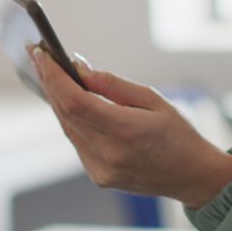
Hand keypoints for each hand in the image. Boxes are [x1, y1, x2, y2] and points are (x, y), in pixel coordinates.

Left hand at [30, 48, 231, 209]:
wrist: (193, 176)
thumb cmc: (179, 134)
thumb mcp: (154, 99)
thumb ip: (113, 85)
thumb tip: (80, 69)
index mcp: (125, 131)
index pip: (74, 101)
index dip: (53, 76)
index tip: (41, 53)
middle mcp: (108, 154)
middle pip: (65, 113)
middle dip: (50, 82)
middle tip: (39, 56)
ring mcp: (101, 169)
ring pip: (67, 127)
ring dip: (57, 99)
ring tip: (50, 73)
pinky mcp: (98, 176)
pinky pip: (76, 141)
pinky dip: (70, 119)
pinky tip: (68, 100)